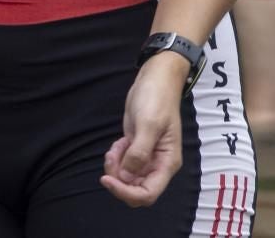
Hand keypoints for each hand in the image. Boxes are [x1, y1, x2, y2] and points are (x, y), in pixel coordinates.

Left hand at [101, 55, 184, 206]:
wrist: (155, 80)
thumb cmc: (156, 100)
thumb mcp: (148, 125)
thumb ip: (138, 153)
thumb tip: (126, 177)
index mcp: (166, 163)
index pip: (148, 193)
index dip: (127, 192)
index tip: (107, 179)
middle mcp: (158, 165)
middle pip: (135, 189)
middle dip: (118, 178)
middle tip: (111, 156)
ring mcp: (146, 157)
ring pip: (127, 177)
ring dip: (115, 166)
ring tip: (115, 146)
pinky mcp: (136, 147)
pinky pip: (123, 163)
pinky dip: (116, 157)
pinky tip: (117, 142)